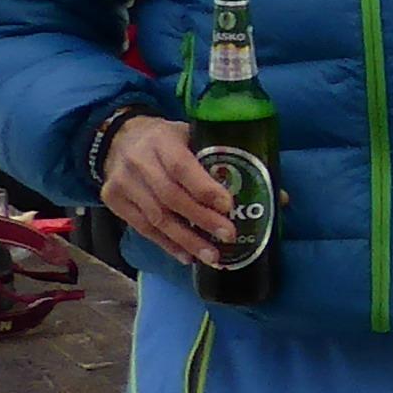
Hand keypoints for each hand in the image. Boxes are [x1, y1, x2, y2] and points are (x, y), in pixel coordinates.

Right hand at [101, 114, 238, 269]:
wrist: (118, 138)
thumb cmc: (168, 140)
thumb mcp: (192, 136)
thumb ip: (227, 162)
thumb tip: (279, 197)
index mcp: (162, 140)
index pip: (182, 166)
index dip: (205, 189)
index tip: (229, 207)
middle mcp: (139, 161)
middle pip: (170, 197)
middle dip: (201, 220)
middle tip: (228, 237)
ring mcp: (122, 182)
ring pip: (156, 217)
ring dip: (186, 240)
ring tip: (212, 256)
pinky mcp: (113, 200)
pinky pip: (142, 228)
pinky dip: (167, 244)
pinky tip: (187, 255)